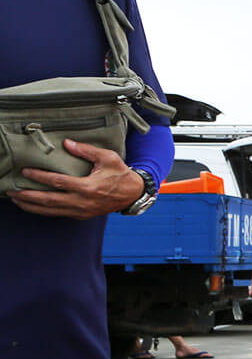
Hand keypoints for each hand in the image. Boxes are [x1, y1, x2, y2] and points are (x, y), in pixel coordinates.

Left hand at [5, 140, 142, 219]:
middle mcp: (82, 201)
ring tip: (16, 199)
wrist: (133, 194)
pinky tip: (32, 206)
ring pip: (50, 211)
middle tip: (12, 190)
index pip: (58, 182)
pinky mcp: (81, 215)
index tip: (25, 171)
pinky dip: (42, 211)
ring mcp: (81, 210)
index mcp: (88, 187)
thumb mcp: (108, 158)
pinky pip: (57, 214)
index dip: (40, 177)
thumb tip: (67, 143)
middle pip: (48, 200)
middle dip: (28, 196)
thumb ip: (87, 150)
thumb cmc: (121, 174)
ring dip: (31, 206)